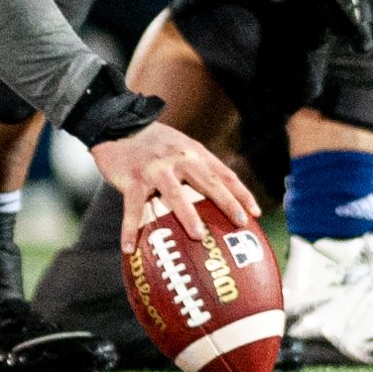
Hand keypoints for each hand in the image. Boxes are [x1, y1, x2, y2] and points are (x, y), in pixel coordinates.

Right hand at [90, 120, 260, 234]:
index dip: (242, 194)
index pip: (224, 174)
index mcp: (194, 153)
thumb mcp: (180, 146)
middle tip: (240, 222)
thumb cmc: (152, 142)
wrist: (117, 123)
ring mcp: (155, 168)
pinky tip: (129, 248)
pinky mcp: (132, 178)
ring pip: (175, 193)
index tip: (256, 213)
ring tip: (198, 235)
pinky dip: (130, 228)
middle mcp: (178, 159)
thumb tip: (218, 195)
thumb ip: (197, 166)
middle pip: (208, 182)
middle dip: (227, 202)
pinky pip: (133, 207)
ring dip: (187, 214)